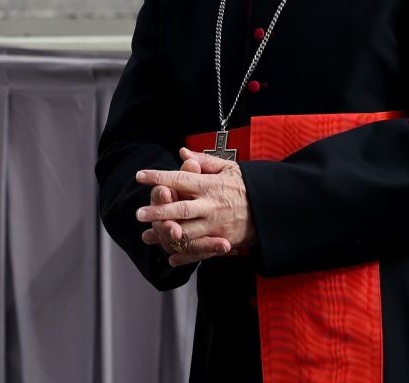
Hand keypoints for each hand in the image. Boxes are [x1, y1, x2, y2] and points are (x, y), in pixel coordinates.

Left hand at [136, 149, 256, 263]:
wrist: (269, 208)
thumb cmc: (245, 186)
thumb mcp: (229, 168)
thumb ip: (204, 161)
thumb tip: (182, 152)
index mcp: (211, 185)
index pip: (181, 179)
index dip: (160, 177)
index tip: (141, 176)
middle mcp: (212, 205)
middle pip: (181, 209)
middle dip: (158, 211)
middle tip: (139, 213)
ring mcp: (216, 224)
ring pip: (187, 232)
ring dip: (166, 235)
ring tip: (148, 234)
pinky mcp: (222, 240)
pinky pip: (200, 250)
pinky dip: (185, 256)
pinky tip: (170, 257)